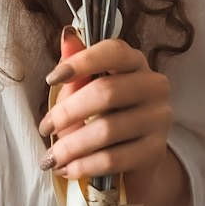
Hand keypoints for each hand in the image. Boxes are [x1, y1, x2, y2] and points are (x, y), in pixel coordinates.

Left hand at [38, 30, 173, 203]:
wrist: (132, 160)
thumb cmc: (104, 114)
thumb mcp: (86, 88)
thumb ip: (77, 66)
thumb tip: (66, 36)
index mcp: (134, 61)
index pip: (113, 52)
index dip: (81, 62)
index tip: (51, 79)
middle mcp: (153, 85)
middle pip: (107, 92)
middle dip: (68, 112)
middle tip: (45, 127)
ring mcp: (159, 118)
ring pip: (108, 129)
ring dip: (72, 145)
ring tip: (51, 156)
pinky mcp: (156, 151)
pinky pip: (114, 158)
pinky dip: (86, 165)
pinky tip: (68, 169)